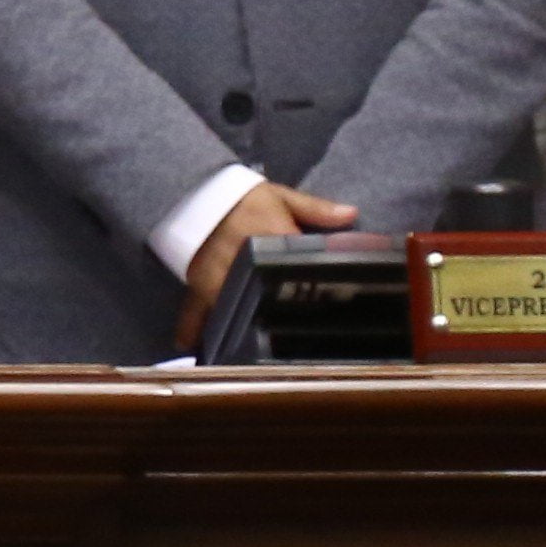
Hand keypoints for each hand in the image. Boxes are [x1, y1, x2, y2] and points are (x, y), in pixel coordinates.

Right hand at [176, 180, 360, 346]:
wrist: (193, 191)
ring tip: (258, 355)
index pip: (297, 269)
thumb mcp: (279, 196)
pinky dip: (193, 329)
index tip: (333, 310)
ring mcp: (217, 279)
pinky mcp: (197, 284)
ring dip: (244, 331)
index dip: (315, 291)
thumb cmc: (240, 197)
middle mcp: (241, 266)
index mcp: (269, 242)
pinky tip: (195, 347)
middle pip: (264, 301)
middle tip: (302, 344)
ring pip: (233, 312)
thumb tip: (352, 214)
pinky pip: (194, 311)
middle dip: (280, 320)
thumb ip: (315, 209)